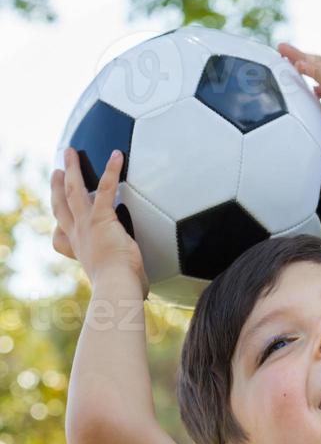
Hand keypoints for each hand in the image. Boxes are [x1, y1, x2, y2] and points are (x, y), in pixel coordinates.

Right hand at [50, 148, 148, 298]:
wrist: (117, 287)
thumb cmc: (122, 290)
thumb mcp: (120, 284)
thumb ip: (128, 280)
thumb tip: (142, 290)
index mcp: (81, 252)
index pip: (62, 238)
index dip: (59, 228)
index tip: (59, 223)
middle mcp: (79, 237)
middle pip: (61, 206)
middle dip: (57, 187)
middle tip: (56, 171)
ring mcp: (87, 225)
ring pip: (73, 190)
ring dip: (71, 169)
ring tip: (70, 153)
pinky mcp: (101, 218)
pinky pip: (106, 188)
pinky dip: (111, 170)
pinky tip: (117, 156)